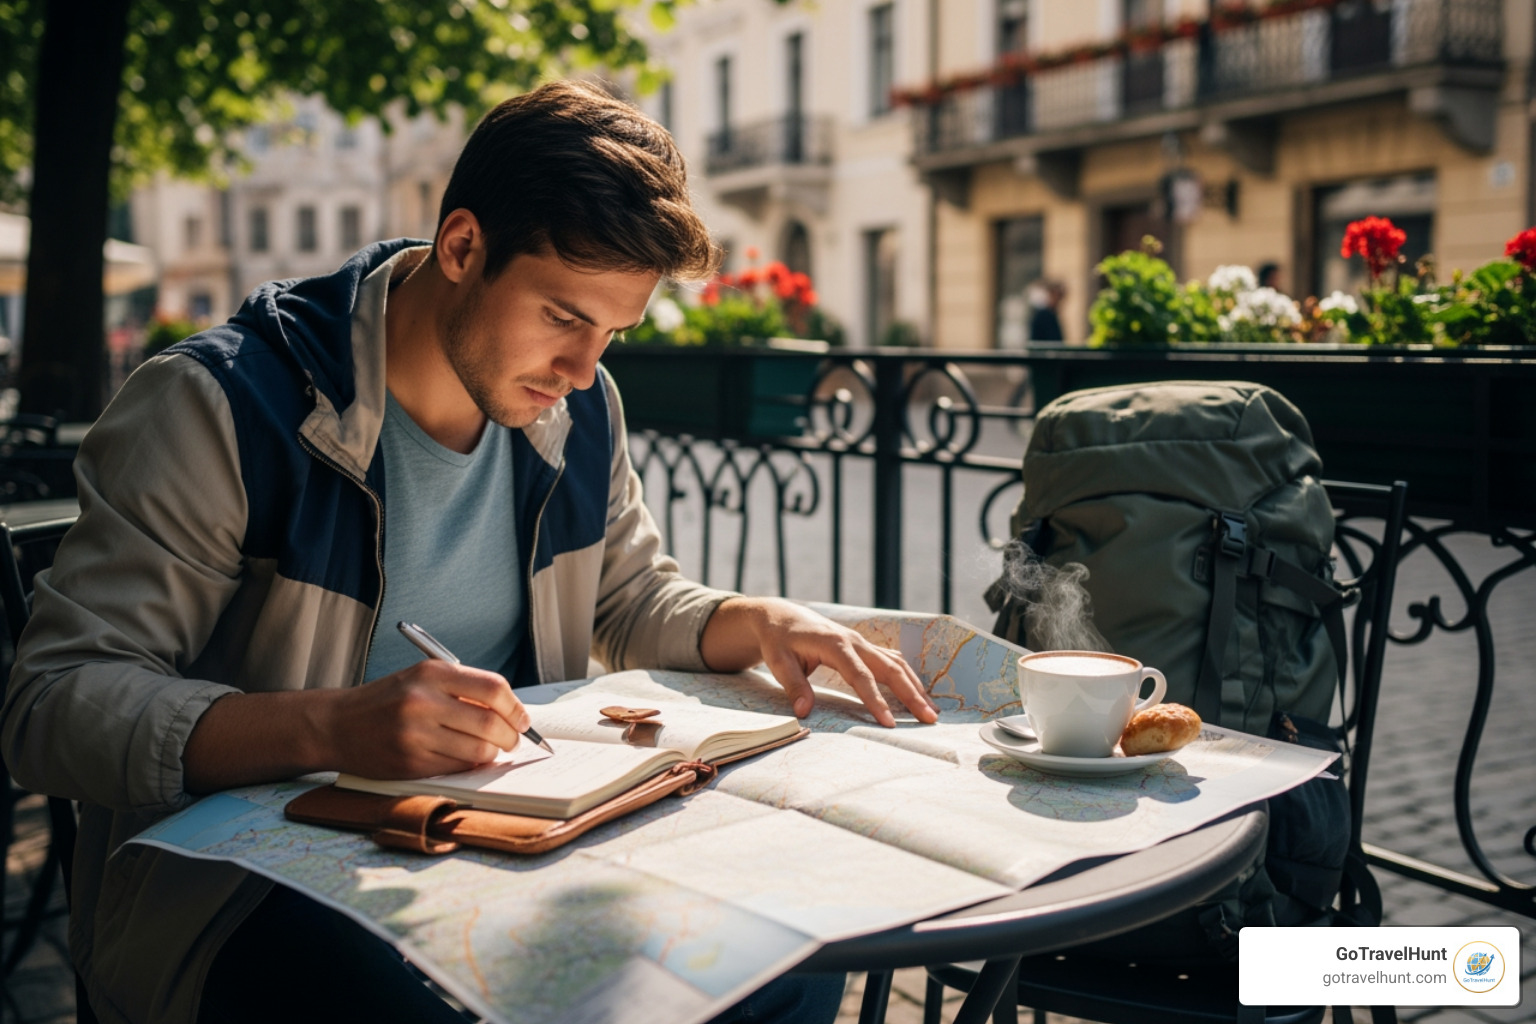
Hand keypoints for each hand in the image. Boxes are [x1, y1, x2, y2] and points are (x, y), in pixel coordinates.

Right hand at [325, 660, 530, 778]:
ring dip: (491, 753)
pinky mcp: (410, 763)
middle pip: (491, 723)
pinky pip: (458, 768)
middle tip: (513, 740)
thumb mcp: (423, 678)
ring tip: (488, 749)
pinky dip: (469, 765)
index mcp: (431, 673)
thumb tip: (513, 713)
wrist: (338, 724)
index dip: (516, 708)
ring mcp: (415, 734)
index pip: (494, 689)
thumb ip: (465, 689)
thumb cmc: (389, 700)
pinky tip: (464, 758)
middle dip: (511, 736)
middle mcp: (423, 701)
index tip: (523, 719)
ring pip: (478, 750)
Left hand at [700, 597, 938, 727]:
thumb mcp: (778, 661)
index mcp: (835, 644)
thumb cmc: (778, 640)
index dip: (876, 700)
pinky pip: (891, 660)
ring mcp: (861, 642)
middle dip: (911, 694)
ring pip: (896, 663)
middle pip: (890, 668)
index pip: (861, 676)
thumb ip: (793, 686)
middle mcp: (854, 641)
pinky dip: (907, 676)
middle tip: (930, 718)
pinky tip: (917, 693)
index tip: (889, 723)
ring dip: (915, 686)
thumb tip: (804, 713)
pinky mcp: (863, 647)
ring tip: (932, 710)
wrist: (780, 616)